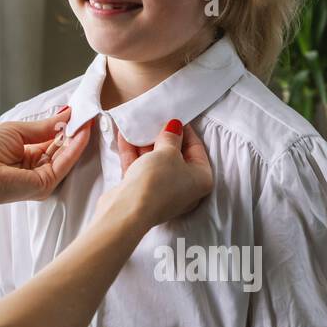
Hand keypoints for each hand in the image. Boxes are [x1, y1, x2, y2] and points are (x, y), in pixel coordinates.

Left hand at [0, 106, 91, 207]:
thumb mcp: (16, 131)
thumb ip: (44, 127)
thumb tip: (66, 114)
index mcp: (24, 156)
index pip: (50, 142)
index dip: (64, 127)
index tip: (79, 112)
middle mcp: (34, 169)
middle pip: (61, 149)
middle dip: (74, 131)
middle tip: (90, 113)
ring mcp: (40, 179)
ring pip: (66, 157)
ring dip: (78, 137)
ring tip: (89, 118)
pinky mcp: (44, 185)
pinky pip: (64, 164)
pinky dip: (75, 147)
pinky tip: (82, 131)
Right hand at [94, 119, 212, 228]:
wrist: (129, 210)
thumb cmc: (157, 181)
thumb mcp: (167, 151)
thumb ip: (171, 136)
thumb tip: (174, 127)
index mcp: (201, 179)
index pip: (196, 149)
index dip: (185, 131)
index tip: (174, 117)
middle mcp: (185, 188)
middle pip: (175, 156)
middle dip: (163, 138)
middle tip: (156, 120)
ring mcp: (163, 192)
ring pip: (156, 163)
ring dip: (146, 144)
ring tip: (138, 126)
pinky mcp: (143, 194)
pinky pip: (141, 169)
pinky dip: (134, 154)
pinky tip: (125, 137)